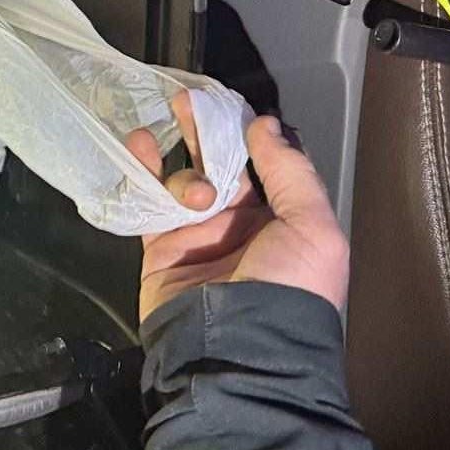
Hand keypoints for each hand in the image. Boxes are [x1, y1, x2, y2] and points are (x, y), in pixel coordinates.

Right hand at [125, 93, 349, 322]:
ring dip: (174, 152)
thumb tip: (265, 124)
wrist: (237, 349)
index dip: (245, 134)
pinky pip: (147, 201)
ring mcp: (196, 234)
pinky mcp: (159, 245)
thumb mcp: (313, 229)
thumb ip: (290, 172)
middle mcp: (238, 224)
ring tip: (163, 126)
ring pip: (181, 178)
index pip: (261, 166)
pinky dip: (140, 171)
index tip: (228, 104)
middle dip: (204, 132)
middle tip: (187, 100)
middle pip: (218, 166)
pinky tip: (136, 145)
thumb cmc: (288, 286)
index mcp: (281, 220)